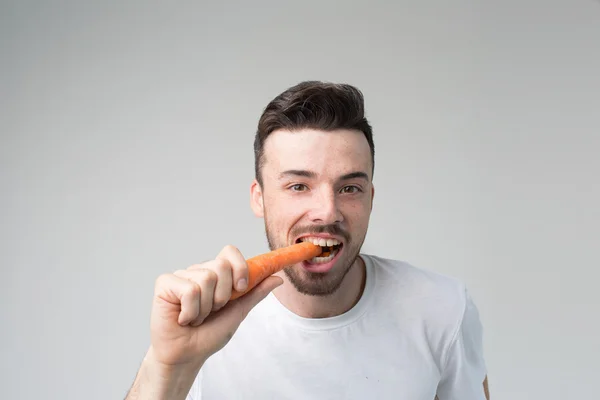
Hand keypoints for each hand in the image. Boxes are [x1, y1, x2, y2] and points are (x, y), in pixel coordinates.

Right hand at [148, 245, 282, 366]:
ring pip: (206, 279)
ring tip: (196, 317)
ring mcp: (181, 276)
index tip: (241, 288)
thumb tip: (278, 278)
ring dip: (205, 307)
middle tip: (212, 311)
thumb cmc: (209, 335)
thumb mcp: (238, 312)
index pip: (229, 252)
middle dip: (223, 296)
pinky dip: (190, 311)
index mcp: (216, 274)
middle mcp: (198, 271)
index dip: (239, 267)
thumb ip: (255, 293)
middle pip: (221, 265)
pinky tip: (183, 318)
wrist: (187, 356)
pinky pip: (189, 290)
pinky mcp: (164, 284)